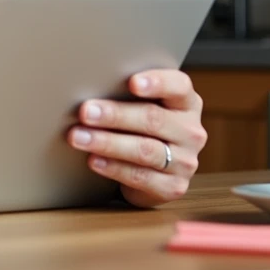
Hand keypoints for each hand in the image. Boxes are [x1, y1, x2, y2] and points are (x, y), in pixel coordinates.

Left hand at [66, 69, 207, 207]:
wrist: (151, 169)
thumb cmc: (138, 125)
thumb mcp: (138, 105)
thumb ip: (125, 94)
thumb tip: (89, 88)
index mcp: (185, 102)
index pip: (179, 86)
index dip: (157, 82)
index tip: (132, 82)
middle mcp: (190, 131)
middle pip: (153, 119)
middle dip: (115, 115)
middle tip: (85, 112)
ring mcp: (185, 161)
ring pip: (144, 150)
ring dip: (107, 143)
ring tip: (79, 137)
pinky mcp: (174, 187)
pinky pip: (141, 177)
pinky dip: (114, 168)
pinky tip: (94, 160)